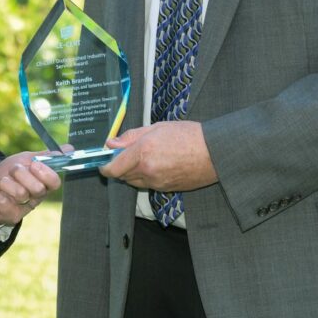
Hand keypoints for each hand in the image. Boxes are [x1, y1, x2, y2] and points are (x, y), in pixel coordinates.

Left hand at [0, 151, 60, 224]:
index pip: (55, 182)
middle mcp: (35, 198)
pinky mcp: (9, 217)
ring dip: (5, 182)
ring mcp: (23, 209)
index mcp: (43, 184)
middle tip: (13, 171)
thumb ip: (46, 155)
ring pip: (19, 193)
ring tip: (1, 182)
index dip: (45, 173)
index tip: (34, 164)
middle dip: (21, 174)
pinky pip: (3, 202)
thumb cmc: (10, 173)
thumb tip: (70, 149)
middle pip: (38, 188)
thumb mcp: (26, 159)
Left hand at [99, 122, 217, 190]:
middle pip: (122, 176)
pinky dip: (146, 177)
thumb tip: (111, 143)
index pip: (113, 168)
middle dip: (120, 166)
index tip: (104, 161)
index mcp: (143, 152)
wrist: (214, 153)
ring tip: (146, 156)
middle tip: (127, 153)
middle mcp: (147, 171)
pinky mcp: (166, 190)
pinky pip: (148, 185)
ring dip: (133, 172)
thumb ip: (131, 136)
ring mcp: (157, 183)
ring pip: (134, 182)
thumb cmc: (188, 135)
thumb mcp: (156, 127)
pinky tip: (158, 164)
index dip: (105, 166)